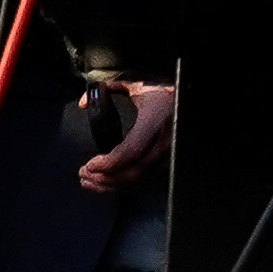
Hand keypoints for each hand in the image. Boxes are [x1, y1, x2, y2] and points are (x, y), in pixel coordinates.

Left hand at [78, 82, 178, 196]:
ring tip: (91, 182)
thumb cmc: (164, 93)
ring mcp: (167, 156)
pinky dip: (125, 185)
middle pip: (133, 172)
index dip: (108, 163)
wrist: (189, 101)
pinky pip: (145, 180)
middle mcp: (163, 142)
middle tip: (84, 175)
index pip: (131, 151)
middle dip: (104, 178)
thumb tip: (83, 103)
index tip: (90, 165)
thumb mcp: (138, 86)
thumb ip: (109, 89)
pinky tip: (110, 183)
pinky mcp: (167, 163)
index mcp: (154, 122)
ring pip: (138, 181)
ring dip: (112, 185)